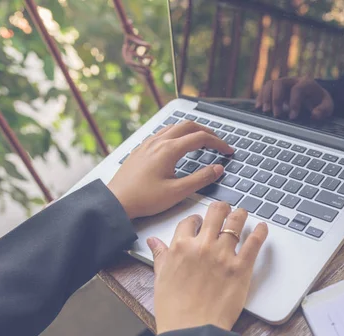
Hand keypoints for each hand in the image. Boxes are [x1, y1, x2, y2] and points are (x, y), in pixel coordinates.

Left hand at [108, 121, 233, 218]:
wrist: (115, 202)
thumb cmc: (143, 199)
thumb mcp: (177, 192)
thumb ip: (201, 179)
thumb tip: (218, 169)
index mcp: (169, 149)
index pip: (201, 138)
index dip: (218, 143)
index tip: (228, 151)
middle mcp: (158, 142)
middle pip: (188, 126)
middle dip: (207, 131)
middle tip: (218, 142)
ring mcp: (148, 143)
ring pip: (175, 127)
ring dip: (192, 130)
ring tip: (202, 140)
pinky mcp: (141, 149)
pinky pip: (163, 132)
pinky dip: (177, 133)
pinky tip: (178, 145)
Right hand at [147, 202, 268, 332]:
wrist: (191, 330)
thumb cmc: (174, 309)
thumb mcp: (160, 279)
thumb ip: (160, 256)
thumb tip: (153, 242)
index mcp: (180, 247)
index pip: (189, 221)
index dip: (196, 219)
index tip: (200, 222)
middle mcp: (202, 246)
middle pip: (215, 213)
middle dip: (220, 208)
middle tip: (224, 210)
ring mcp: (223, 255)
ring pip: (235, 222)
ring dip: (240, 214)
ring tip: (242, 213)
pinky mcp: (241, 268)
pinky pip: (254, 242)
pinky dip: (260, 231)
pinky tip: (262, 227)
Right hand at [255, 77, 333, 119]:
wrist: (315, 96)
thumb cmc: (320, 102)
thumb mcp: (327, 106)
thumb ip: (323, 110)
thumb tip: (314, 115)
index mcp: (307, 83)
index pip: (297, 89)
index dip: (294, 103)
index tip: (292, 117)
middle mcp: (293, 80)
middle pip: (280, 83)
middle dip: (276, 99)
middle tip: (276, 115)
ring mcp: (283, 84)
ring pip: (270, 84)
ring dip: (265, 97)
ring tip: (265, 111)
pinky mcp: (276, 89)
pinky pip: (265, 89)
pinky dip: (261, 97)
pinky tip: (258, 108)